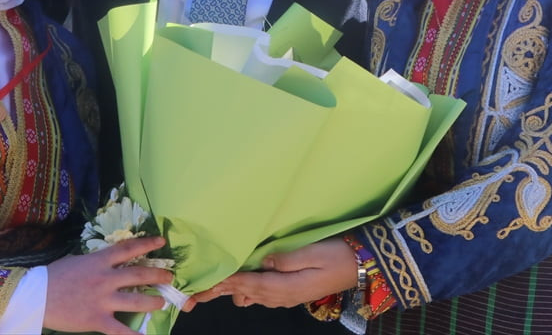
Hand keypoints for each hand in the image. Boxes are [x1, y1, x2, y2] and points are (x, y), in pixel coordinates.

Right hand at [43, 236, 173, 333]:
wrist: (34, 296)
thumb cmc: (53, 276)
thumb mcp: (77, 261)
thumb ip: (96, 262)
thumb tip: (109, 261)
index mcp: (99, 261)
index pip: (129, 248)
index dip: (147, 244)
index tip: (161, 242)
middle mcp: (105, 279)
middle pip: (139, 274)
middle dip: (158, 274)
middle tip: (169, 276)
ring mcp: (102, 300)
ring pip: (136, 300)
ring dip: (153, 301)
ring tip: (160, 302)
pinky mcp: (96, 320)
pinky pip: (120, 330)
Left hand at [193, 238, 356, 308]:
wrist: (358, 266)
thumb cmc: (336, 257)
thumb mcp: (311, 254)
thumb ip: (285, 259)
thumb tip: (263, 262)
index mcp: (283, 287)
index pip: (245, 285)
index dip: (222, 283)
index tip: (201, 283)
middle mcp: (279, 296)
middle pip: (242, 293)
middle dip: (218, 292)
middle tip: (193, 295)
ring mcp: (284, 297)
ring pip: (249, 295)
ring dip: (231, 289)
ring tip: (211, 282)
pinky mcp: (288, 292)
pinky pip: (260, 294)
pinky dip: (244, 289)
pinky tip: (238, 281)